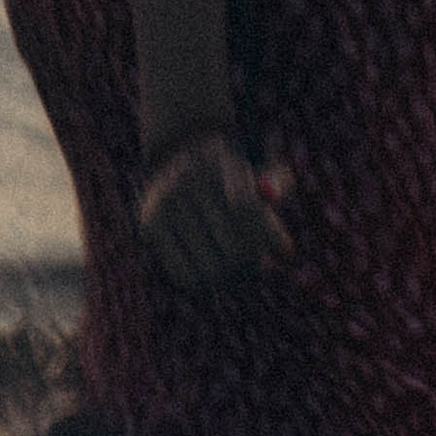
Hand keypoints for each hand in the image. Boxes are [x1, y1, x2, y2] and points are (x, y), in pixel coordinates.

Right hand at [136, 130, 293, 290]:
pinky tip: (212, 266)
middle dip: (254, 261)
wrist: (182, 155)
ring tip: (239, 267)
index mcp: (219, 159)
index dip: (270, 236)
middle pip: (235, 249)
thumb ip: (278, 197)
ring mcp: (164, 202)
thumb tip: (286, 252)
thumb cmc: (233, 174)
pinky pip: (186, 276)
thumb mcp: (261, 174)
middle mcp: (188, 177)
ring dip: (233, 276)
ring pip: (212, 269)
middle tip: (261, 262)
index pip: (246, 210)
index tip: (286, 252)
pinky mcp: (149, 225)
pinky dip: (205, 280)